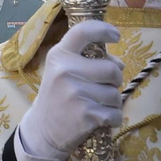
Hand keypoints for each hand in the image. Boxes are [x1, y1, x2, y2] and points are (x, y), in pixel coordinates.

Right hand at [17, 20, 123, 160]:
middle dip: (114, 80)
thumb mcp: (63, 71)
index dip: (103, 30)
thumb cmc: (58, 96)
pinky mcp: (85, 114)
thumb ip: (87, 61)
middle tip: (101, 88)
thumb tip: (118, 63)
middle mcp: (65, 70)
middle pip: (112, 69)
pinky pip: (115, 113)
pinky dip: (112, 119)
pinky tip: (98, 120)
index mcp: (59, 55)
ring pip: (116, 94)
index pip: (83, 31)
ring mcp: (75, 92)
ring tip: (95, 106)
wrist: (42, 130)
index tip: (116, 36)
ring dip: (112, 103)